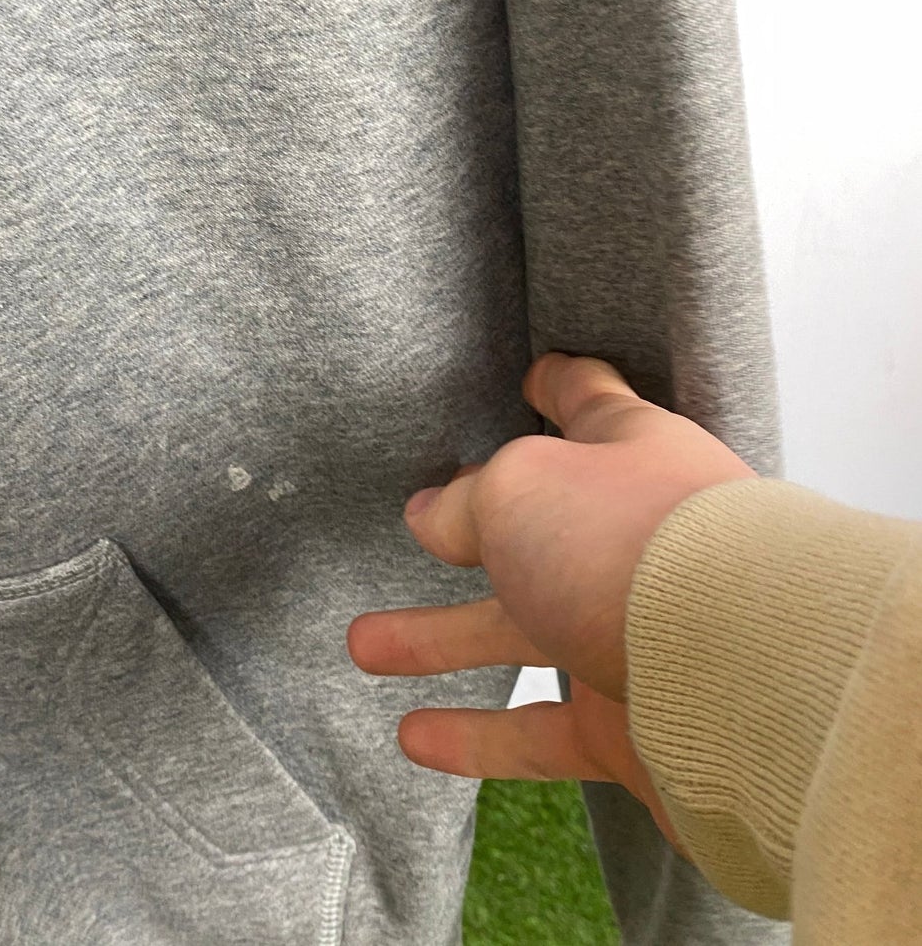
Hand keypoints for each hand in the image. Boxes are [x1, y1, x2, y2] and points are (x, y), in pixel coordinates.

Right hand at [346, 351, 757, 853]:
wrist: (747, 681)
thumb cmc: (637, 546)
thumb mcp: (519, 488)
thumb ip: (466, 501)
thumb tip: (433, 516)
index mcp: (627, 455)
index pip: (586, 401)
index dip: (554, 384)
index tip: (532, 374)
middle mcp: (631, 540)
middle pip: (530, 531)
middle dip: (462, 531)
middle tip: (417, 529)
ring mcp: (633, 634)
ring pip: (518, 634)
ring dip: (438, 639)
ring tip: (364, 644)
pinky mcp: (634, 723)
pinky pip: (540, 729)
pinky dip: (476, 734)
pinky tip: (414, 737)